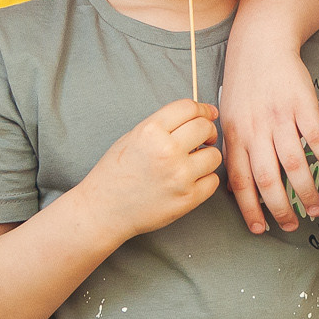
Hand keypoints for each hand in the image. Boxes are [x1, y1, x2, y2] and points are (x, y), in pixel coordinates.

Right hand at [79, 99, 223, 237]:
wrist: (104, 210)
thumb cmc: (115, 174)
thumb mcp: (132, 137)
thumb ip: (163, 126)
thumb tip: (195, 117)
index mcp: (151, 131)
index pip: (189, 108)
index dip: (202, 109)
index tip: (207, 114)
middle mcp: (167, 150)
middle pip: (205, 128)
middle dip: (207, 131)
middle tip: (204, 139)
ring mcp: (180, 175)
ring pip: (214, 155)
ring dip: (207, 157)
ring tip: (193, 163)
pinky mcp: (188, 198)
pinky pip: (212, 181)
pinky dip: (205, 179)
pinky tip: (191, 181)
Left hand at [218, 40, 318, 233]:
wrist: (261, 44)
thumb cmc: (244, 85)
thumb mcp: (228, 117)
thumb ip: (233, 150)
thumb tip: (237, 188)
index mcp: (234, 135)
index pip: (240, 181)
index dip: (249, 209)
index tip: (260, 230)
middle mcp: (256, 130)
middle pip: (267, 178)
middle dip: (280, 209)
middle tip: (291, 227)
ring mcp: (280, 118)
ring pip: (293, 164)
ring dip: (306, 192)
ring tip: (315, 210)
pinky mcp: (302, 105)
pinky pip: (316, 139)